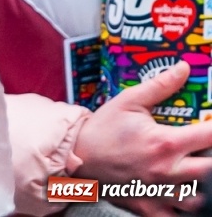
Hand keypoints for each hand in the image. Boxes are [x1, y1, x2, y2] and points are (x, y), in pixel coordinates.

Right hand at [73, 62, 211, 214]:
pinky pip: (177, 216)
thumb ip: (160, 86)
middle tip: (200, 149)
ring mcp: (160, 192)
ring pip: (199, 199)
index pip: (209, 136)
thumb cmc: (101, 129)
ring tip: (191, 172)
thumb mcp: (129, 101)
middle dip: (210, 159)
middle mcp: (167, 170)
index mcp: (164, 143)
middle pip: (210, 171)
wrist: (74, 156)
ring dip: (201, 186)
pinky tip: (179, 195)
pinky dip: (182, 209)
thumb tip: (183, 69)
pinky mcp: (150, 208)